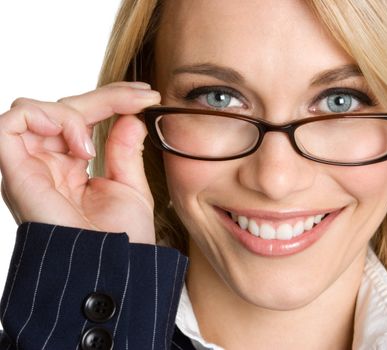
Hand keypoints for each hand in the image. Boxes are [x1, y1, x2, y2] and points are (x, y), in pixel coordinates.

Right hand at [0, 82, 160, 243]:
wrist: (111, 266)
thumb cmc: (121, 237)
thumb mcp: (129, 185)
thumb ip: (124, 150)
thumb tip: (129, 117)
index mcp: (69, 167)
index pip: (82, 118)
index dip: (112, 99)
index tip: (148, 95)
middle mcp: (45, 163)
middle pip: (61, 108)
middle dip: (105, 96)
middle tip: (142, 97)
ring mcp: (29, 167)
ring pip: (35, 110)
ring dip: (73, 114)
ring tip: (94, 148)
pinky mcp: (14, 172)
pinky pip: (10, 124)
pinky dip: (43, 118)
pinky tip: (78, 144)